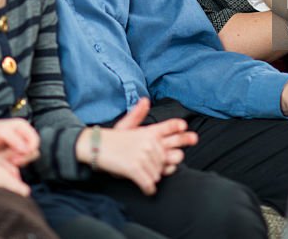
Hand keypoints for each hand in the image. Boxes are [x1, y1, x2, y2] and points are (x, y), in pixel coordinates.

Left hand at [0, 118, 39, 166]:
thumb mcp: (2, 132)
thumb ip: (15, 140)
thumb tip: (26, 149)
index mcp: (23, 127)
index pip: (35, 141)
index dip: (29, 149)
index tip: (18, 154)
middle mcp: (22, 136)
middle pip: (33, 151)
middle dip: (23, 157)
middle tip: (10, 159)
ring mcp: (18, 146)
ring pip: (26, 159)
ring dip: (17, 161)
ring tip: (5, 159)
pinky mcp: (12, 155)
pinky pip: (18, 163)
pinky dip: (12, 164)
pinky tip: (3, 161)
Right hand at [82, 98, 197, 194]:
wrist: (94, 146)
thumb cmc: (112, 138)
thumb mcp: (126, 124)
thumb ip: (139, 115)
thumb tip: (146, 100)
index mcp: (149, 131)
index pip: (172, 128)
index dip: (184, 133)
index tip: (192, 137)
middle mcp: (149, 142)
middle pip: (174, 156)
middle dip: (169, 163)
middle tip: (165, 164)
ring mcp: (142, 155)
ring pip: (160, 172)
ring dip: (153, 176)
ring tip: (143, 172)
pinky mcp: (135, 169)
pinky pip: (150, 183)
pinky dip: (148, 188)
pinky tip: (146, 188)